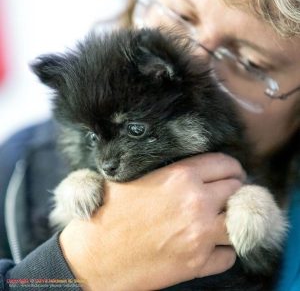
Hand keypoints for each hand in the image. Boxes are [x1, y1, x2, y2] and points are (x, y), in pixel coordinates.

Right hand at [60, 153, 245, 290]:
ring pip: (241, 221)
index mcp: (180, 176)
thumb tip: (193, 170)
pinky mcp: (197, 264)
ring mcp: (200, 234)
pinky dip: (223, 250)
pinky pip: (229, 254)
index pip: (225, 164)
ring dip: (234, 219)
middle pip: (237, 189)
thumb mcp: (135, 178)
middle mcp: (196, 202)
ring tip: (222, 220)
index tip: (230, 174)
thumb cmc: (108, 212)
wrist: (93, 256)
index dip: (231, 168)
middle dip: (234, 190)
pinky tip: (211, 246)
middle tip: (226, 196)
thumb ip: (169, 171)